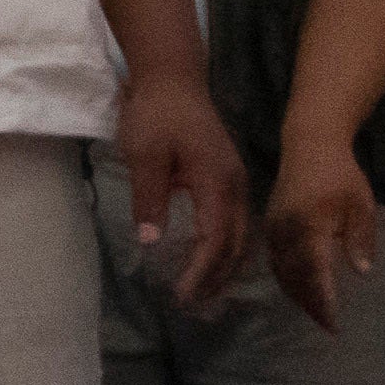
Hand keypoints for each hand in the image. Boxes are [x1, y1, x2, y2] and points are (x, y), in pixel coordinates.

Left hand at [112, 64, 249, 296]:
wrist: (173, 79)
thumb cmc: (156, 114)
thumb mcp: (144, 155)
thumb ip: (149, 198)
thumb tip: (150, 241)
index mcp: (217, 182)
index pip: (216, 239)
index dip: (201, 271)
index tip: (182, 294)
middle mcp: (235, 185)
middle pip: (235, 243)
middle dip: (216, 277)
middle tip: (194, 306)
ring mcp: (236, 181)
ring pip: (240, 234)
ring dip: (224, 266)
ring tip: (204, 294)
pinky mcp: (229, 178)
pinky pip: (235, 222)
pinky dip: (226, 247)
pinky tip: (212, 262)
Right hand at [258, 147, 379, 328]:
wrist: (309, 145)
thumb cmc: (341, 174)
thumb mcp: (360, 204)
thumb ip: (360, 239)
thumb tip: (361, 272)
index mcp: (309, 225)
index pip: (314, 271)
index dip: (323, 300)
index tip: (334, 323)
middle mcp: (285, 231)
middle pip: (295, 278)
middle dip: (311, 304)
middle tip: (328, 326)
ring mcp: (274, 229)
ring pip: (282, 272)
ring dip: (298, 296)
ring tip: (317, 313)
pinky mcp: (270, 227)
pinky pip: (276, 262)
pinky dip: (289, 280)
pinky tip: (301, 290)